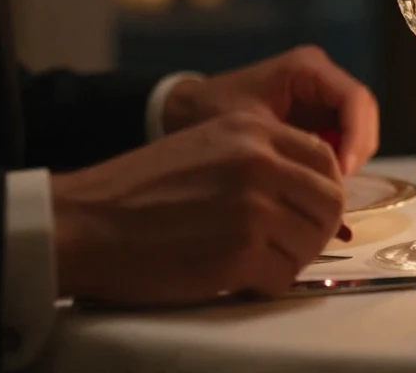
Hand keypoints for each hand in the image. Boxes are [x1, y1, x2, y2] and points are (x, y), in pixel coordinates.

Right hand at [52, 113, 344, 303]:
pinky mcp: (240, 252)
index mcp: (255, 131)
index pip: (325, 159)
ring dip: (290, 258)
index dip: (323, 189)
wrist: (86, 222)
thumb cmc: (140, 190)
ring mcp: (254, 208)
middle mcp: (261, 163)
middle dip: (316, 228)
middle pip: (329, 203)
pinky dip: (267, 283)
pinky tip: (239, 277)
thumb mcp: (209, 145)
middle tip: (285, 243)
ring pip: (312, 243)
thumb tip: (310, 185)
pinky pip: (283, 277)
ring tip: (256, 260)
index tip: (306, 209)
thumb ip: (261, 155)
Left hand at [162, 45, 378, 173]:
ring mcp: (321, 96)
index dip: (357, 137)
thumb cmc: (210, 114)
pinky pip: (343, 139)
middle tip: (336, 187)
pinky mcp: (317, 115)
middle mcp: (322, 77)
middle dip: (357, 151)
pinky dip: (336, 162)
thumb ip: (289, 156)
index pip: (355, 99)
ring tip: (323, 187)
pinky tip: (315, 182)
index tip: (342, 173)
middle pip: (363, 115)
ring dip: (348, 159)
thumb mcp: (249, 135)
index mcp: (308, 68)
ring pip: (358, 129)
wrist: (183, 111)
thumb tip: (321, 181)